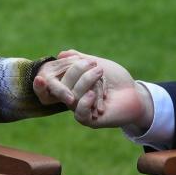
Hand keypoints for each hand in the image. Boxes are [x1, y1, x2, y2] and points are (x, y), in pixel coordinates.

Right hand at [34, 50, 153, 129]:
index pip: (54, 82)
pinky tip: (92, 94)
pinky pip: (80, 113)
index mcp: (71, 85)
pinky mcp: (90, 120)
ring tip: (100, 72)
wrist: (134, 92)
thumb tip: (62, 54)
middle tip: (94, 64)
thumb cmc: (117, 78)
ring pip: (73, 96)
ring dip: (86, 81)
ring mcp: (80, 109)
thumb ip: (80, 59)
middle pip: (63, 86)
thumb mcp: (97, 64)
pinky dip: (85, 102)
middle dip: (77, 71)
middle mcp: (73, 98)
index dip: (46, 81)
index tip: (40, 77)